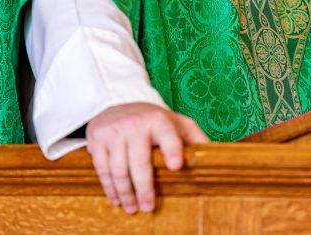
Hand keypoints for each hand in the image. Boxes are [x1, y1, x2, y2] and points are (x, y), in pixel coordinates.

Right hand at [85, 102, 207, 213]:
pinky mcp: (97, 139)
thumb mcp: (176, 121)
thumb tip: (214, 156)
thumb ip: (194, 136)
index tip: (176, 166)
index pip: (168, 135)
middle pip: (140, 162)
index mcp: (159, 120)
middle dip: (144, 188)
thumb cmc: (152, 118)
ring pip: (119, 169)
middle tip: (149, 207)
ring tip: (132, 208)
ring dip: (126, 193)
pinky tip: (117, 199)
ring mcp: (114, 131)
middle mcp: (135, 124)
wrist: (117, 101)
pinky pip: (102, 168)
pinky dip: (110, 187)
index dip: (172, 149)